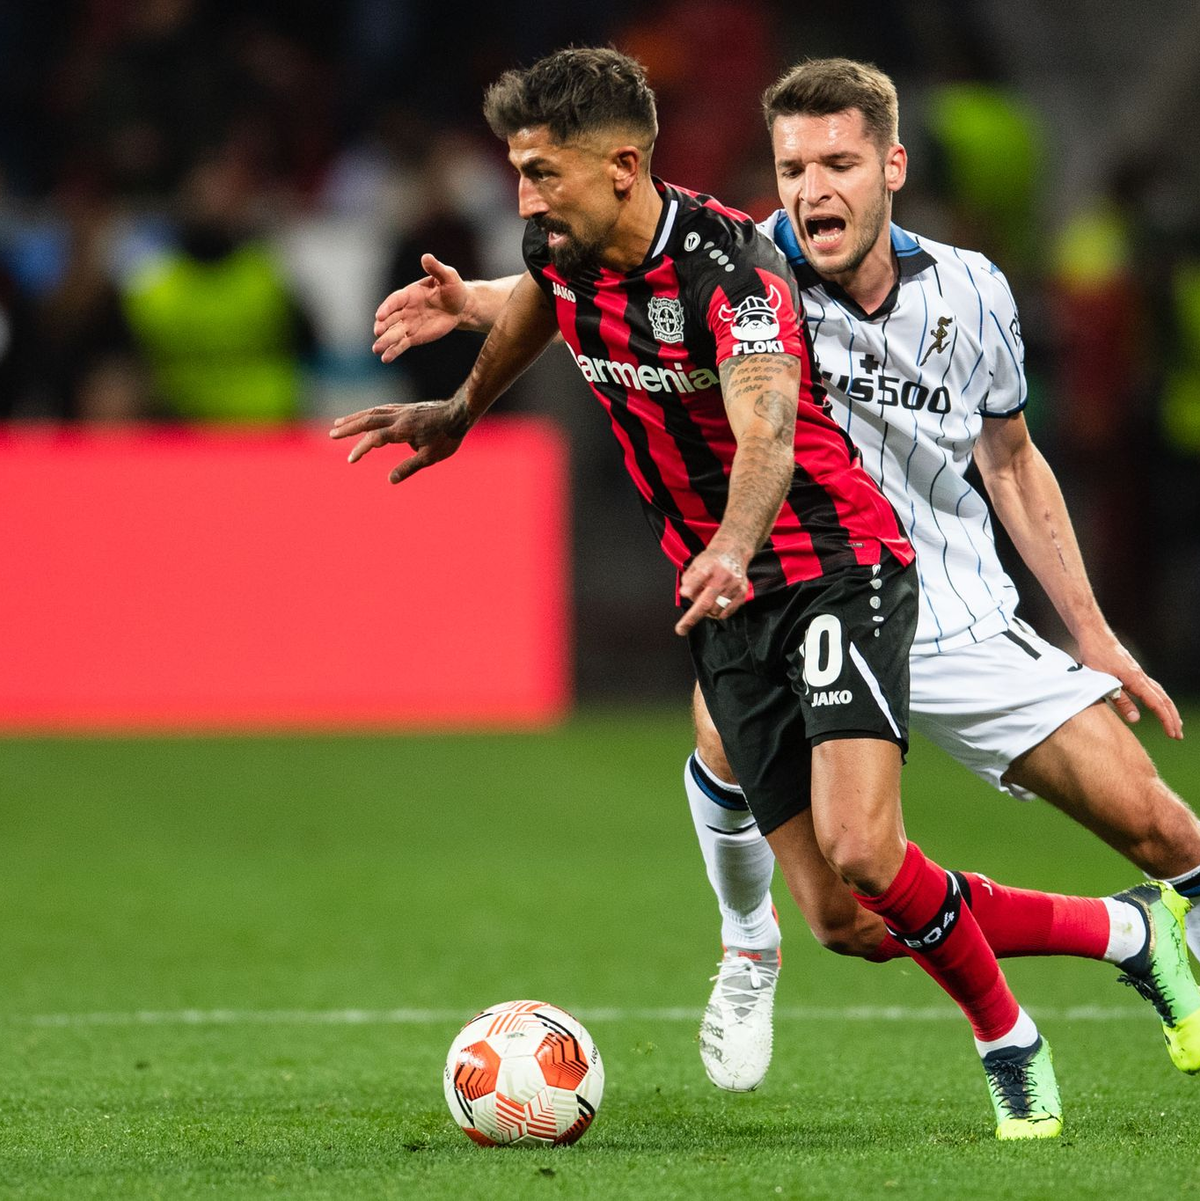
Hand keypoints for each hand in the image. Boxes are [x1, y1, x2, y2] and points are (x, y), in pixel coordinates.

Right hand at [329, 399, 469, 483]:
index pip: (376, 438)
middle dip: (348, 427)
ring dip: (354, 418)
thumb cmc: (447, 437)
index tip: (351, 459)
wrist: (460, 413)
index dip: (361, 448)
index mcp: (403, 429)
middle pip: (368, 420)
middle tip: (331, 433)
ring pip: (372, 412)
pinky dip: (368, 413)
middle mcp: (398, 417)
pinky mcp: (405, 408)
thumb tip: (390, 480)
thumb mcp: (430, 457)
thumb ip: (409, 467)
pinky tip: (363, 417)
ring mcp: (401, 410)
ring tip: (338, 423)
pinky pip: (381, 409)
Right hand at [372, 254, 467, 362]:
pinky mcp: (414, 336)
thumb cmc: (454, 288)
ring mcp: (408, 323)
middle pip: (390, 318)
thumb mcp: (448, 276)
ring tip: (376, 350)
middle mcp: (405, 309)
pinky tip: (386, 359)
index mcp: (410, 293)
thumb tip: (426, 257)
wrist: (461, 306)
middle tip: (377, 333)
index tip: (379, 315)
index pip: (395, 300)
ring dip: (385, 341)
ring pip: (394, 333)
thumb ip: (436, 268)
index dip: (387, 307)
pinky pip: (402, 344)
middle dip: (383, 326)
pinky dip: (394, 351)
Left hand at [675, 548, 748, 635]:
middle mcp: (723, 576)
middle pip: (707, 601)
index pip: (699, 576)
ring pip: (715, 610)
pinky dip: (717, 613)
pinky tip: (715, 603)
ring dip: (706, 612)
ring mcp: (734, 586)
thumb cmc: (711, 561)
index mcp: (709, 566)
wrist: (734, 552)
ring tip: (705, 600)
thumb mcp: (696, 564)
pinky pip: (726, 613)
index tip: (684, 593)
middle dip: (692, 618)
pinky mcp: (742, 593)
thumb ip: (688, 579)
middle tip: (680, 629)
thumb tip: (687, 596)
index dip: (692, 586)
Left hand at [1076, 628, 1182, 739]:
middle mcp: (1141, 677)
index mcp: (1135, 680)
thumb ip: (1120, 700)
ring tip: (1175, 723)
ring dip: (1168, 709)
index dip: (1166, 720)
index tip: (1173, 734)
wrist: (1095, 635)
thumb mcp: (1104, 681)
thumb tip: (1136, 719)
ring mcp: (1139, 673)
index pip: (1157, 704)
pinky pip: (1153, 688)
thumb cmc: (1096, 657)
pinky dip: (1160, 699)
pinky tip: (1159, 704)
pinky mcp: (1134, 671)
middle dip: (1172, 718)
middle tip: (1178, 735)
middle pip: (1164, 700)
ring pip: (1160, 693)